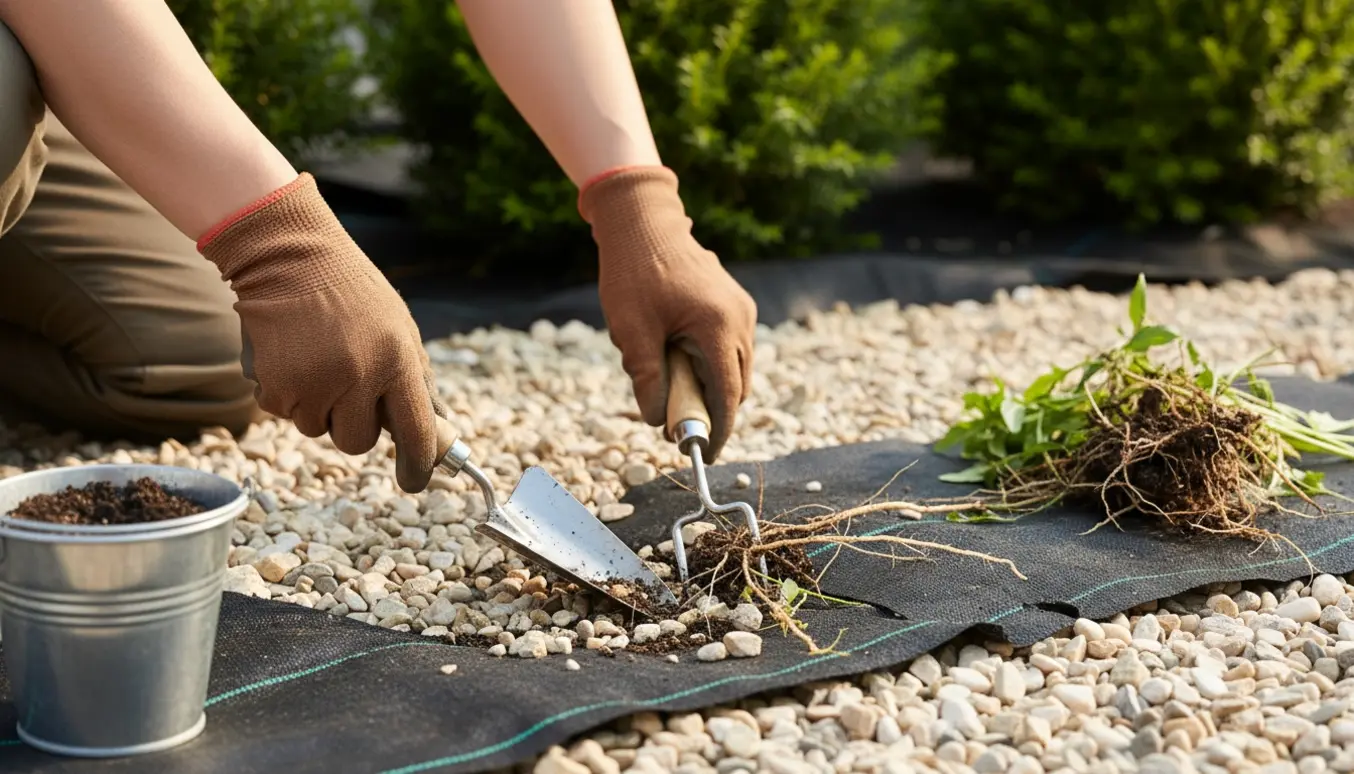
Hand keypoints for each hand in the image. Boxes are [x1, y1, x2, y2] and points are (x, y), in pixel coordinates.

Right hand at [198, 173, 447, 492]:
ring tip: (318, 356)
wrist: (287, 255)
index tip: (415, 480)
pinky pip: (287, 414)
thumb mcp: (400, 328)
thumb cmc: (352, 293)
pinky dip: (289, 394)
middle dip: (354, 426)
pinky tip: (292, 355)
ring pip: (319, 430)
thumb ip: (416, 382)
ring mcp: (313, 383)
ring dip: (319, 405)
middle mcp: (358, 376)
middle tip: (347, 386)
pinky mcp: (274, 386)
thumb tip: (435, 437)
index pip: (416, 433)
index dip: (419, 465)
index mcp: (397, 360)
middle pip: (358, 443)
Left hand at [579, 167, 756, 460]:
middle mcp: (740, 320)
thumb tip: (657, 421)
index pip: (727, 396)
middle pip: (737, 386)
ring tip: (673, 391)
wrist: (643, 221)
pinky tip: (679, 362)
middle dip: (712, 411)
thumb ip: (647, 379)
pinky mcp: (734, 303)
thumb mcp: (632, 332)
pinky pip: (731, 348)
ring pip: (736, 368)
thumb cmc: (634, 272)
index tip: (703, 454)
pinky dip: (711, 365)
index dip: (717, 430)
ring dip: (711, 387)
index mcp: (719, 327)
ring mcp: (741, 309)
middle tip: (678, 427)